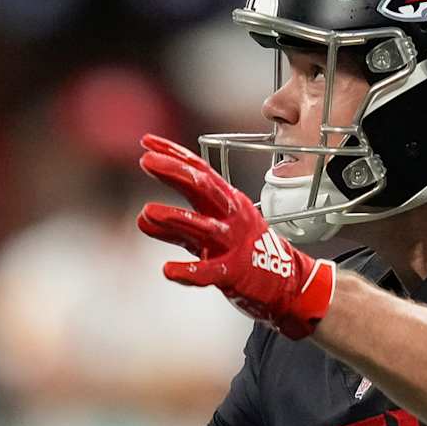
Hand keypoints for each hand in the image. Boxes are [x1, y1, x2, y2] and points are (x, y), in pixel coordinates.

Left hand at [136, 134, 335, 339]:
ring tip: (147, 210)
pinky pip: (209, 271)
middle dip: (176, 172)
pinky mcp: (234, 272)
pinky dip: (188, 272)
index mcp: (225, 202)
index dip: (174, 155)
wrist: (284, 283)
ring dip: (176, 217)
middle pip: (204, 188)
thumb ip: (172, 228)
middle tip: (146, 161)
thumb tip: (142, 218)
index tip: (146, 142)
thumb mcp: (205, 236)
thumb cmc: (241, 254)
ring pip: (204, 226)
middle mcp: (230, 216)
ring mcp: (233, 243)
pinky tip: (167, 270)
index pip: (199, 171)